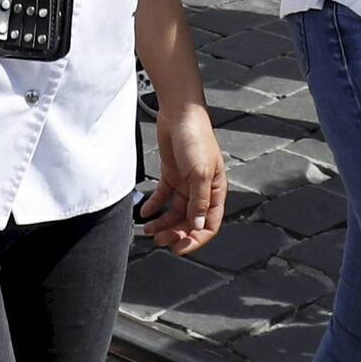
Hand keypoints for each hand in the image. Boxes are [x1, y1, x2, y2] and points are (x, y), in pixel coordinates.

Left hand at [140, 95, 228, 253]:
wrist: (180, 112)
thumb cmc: (196, 138)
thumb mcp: (199, 172)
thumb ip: (199, 201)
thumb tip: (200, 226)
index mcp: (215, 191)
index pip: (209, 225)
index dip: (195, 240)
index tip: (178, 249)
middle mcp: (202, 189)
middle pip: (190, 221)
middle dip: (175, 233)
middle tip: (158, 240)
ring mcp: (186, 182)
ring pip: (175, 212)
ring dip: (163, 223)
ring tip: (148, 230)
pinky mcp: (172, 174)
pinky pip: (163, 196)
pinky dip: (154, 206)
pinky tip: (144, 213)